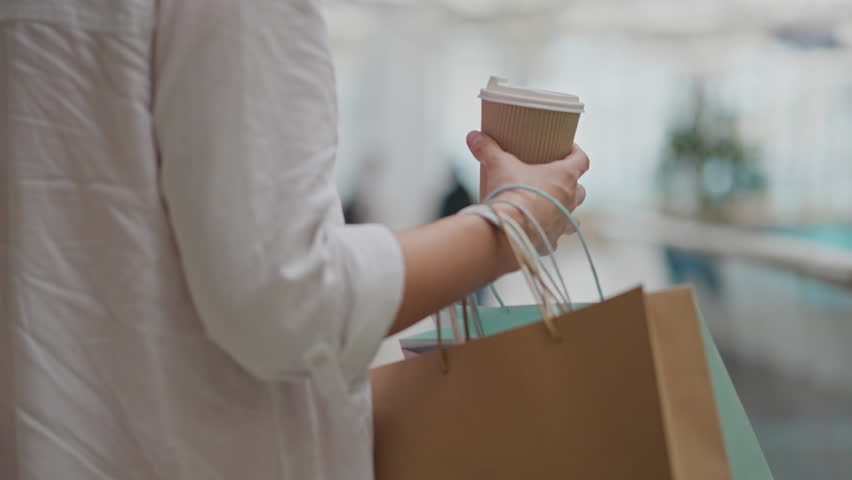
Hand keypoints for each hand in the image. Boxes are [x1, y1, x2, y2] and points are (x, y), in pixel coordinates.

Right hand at [467, 131, 588, 254]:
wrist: (506, 230)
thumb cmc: (510, 193)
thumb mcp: (497, 165)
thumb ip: (487, 149)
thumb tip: (473, 136)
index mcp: (564, 177)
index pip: (582, 160)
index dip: (576, 152)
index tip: (567, 149)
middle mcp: (569, 201)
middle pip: (580, 190)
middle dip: (570, 186)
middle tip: (553, 181)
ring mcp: (562, 223)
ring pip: (573, 218)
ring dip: (564, 213)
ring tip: (549, 210)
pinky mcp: (550, 241)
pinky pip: (555, 238)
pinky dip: (548, 234)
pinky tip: (536, 232)